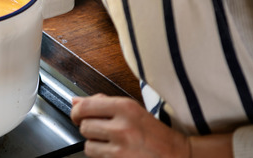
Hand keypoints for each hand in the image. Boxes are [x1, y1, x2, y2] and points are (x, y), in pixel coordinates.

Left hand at [71, 94, 190, 157]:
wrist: (177, 155)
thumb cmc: (154, 133)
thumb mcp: (132, 110)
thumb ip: (102, 103)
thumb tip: (76, 101)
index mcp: (125, 108)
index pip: (85, 106)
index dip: (76, 111)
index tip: (77, 114)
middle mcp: (122, 127)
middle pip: (84, 126)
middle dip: (89, 129)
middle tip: (102, 130)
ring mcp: (121, 148)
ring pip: (88, 145)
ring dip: (95, 144)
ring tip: (111, 142)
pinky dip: (102, 155)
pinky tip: (116, 152)